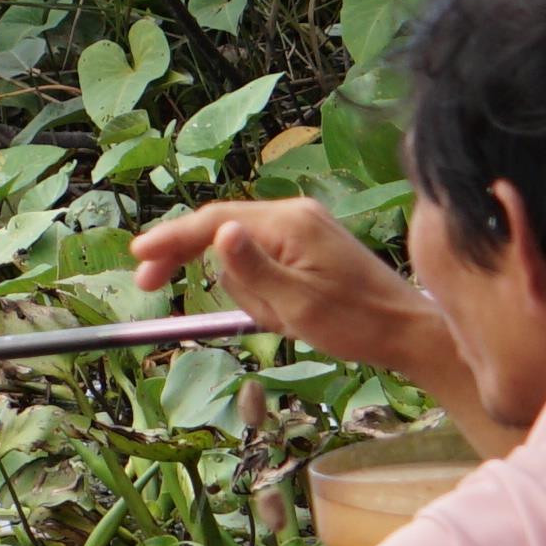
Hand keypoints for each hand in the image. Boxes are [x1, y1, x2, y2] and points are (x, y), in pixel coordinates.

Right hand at [133, 194, 437, 376]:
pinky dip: (260, 287)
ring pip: (242, 252)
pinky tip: (282, 314)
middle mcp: (293, 215)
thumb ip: (253, 270)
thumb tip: (219, 232)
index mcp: (288, 223)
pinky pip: (265, 259)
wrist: (407, 330)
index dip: (171, 237)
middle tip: (151, 285)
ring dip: (245, 291)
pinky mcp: (310, 244)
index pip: (214, 221)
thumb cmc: (355, 323)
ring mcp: (303, 227)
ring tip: (277, 321)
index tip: (138, 257)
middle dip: (190, 258)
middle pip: (222, 228)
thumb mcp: (297, 305)